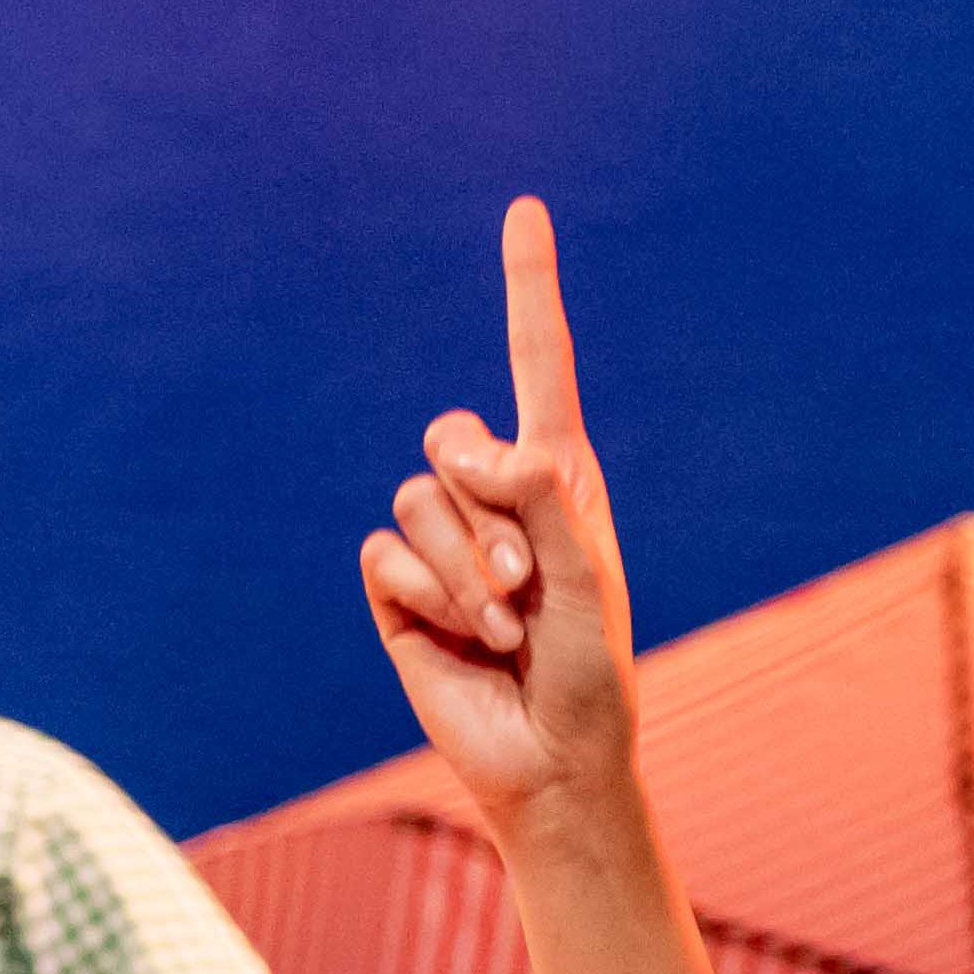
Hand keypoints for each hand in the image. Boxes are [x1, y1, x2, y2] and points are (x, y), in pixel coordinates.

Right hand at [355, 199, 640, 831]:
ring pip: (417, 501)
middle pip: (449, 434)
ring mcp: (441, 541)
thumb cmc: (589, 675)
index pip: (536, 364)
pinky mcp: (397, 589)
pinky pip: (383, 554)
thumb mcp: (588, 580)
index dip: (527, 288)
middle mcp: (495, 495)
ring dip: (466, 571)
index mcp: (557, 475)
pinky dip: (429, 598)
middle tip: (527, 584)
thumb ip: (546, 500)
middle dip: (484, 505)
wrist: (550, 763)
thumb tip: (484, 449)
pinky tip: (464, 639)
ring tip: (508, 626)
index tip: (526, 211)